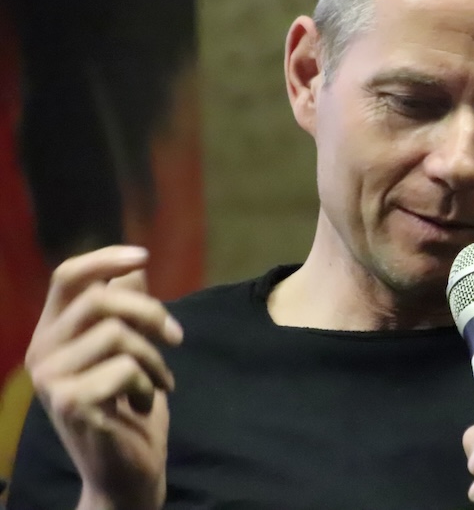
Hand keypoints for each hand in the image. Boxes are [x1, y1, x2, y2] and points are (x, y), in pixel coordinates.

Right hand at [24, 246, 183, 509]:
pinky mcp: (69, 403)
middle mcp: (41, 353)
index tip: (144, 256)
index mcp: (52, 334)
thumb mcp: (131, 352)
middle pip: (102, 300)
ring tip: (161, 381)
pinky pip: (124, 368)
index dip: (104, 259)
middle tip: (177, 338)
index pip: (67, 276)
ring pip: (118, 334)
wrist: (125, 472)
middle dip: (152, 313)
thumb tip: (134, 269)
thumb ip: (126, 312)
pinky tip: (143, 404)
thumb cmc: (129, 407)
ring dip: (154, 357)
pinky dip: (148, 383)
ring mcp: (51, 379)